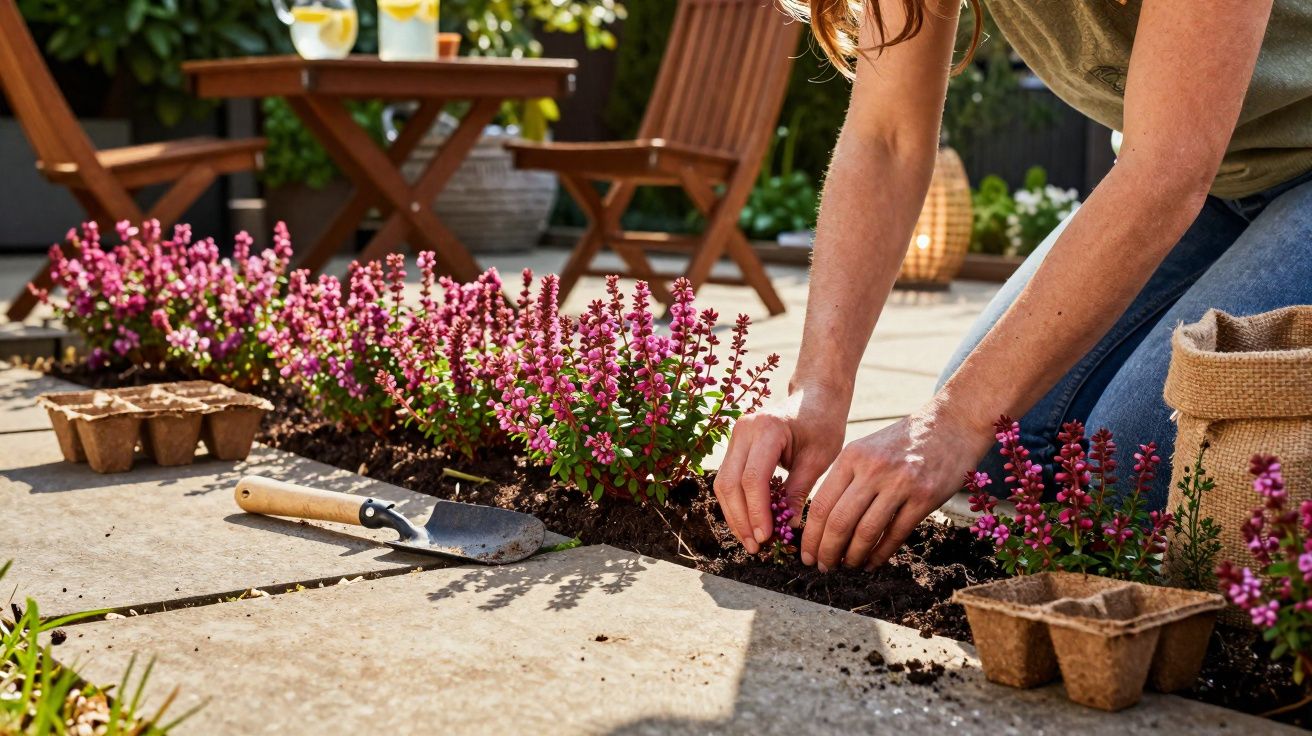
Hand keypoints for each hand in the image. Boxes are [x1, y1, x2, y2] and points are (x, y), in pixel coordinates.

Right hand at [713, 386, 846, 553]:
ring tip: (751, 541)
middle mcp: (743, 429)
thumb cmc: (822, 424)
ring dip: (735, 515)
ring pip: (723, 484)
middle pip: (730, 483)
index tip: (767, 537)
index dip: (757, 512)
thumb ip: (799, 491)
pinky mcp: (735, 445)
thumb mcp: (818, 459)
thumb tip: (787, 528)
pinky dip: (737, 503)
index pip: (753, 478)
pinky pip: (728, 479)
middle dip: (741, 519)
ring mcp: (735, 435)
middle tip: (756, 547)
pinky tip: (749, 523)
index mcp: (766, 429)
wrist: (815, 397)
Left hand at [800, 400, 994, 570]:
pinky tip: (872, 562)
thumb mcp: (867, 449)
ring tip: (847, 566)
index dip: (811, 536)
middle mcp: (872, 470)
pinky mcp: (925, 497)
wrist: (952, 424)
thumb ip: (846, 479)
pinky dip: (880, 554)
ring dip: (853, 556)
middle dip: (826, 551)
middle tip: (823, 567)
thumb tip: (823, 521)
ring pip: (866, 532)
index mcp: (852, 457)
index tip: (806, 554)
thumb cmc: (904, 441)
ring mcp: (900, 483)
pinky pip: (896, 534)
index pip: (822, 505)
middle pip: (839, 522)